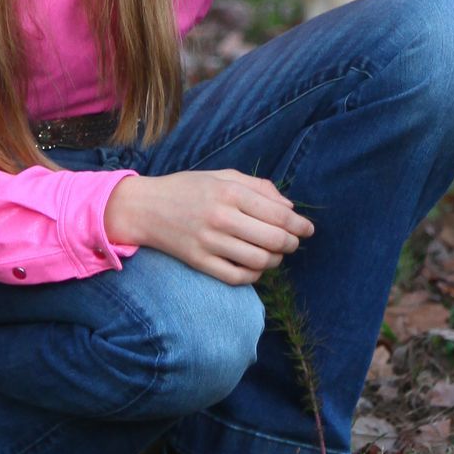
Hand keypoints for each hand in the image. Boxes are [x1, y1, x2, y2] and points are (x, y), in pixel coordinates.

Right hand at [105, 169, 312, 284]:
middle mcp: (221, 217)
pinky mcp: (199, 262)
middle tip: (294, 243)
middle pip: (274, 240)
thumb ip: (259, 187)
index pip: (279, 215)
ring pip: (259, 261)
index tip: (308, 229)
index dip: (300, 226)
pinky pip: (237, 277)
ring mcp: (209, 242)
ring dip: (275, 260)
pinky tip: (255, 266)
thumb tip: (290, 209)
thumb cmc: (188, 188)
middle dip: (292, 244)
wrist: (144, 207)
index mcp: (229, 192)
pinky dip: (254, 275)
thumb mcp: (223, 176)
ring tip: (274, 254)